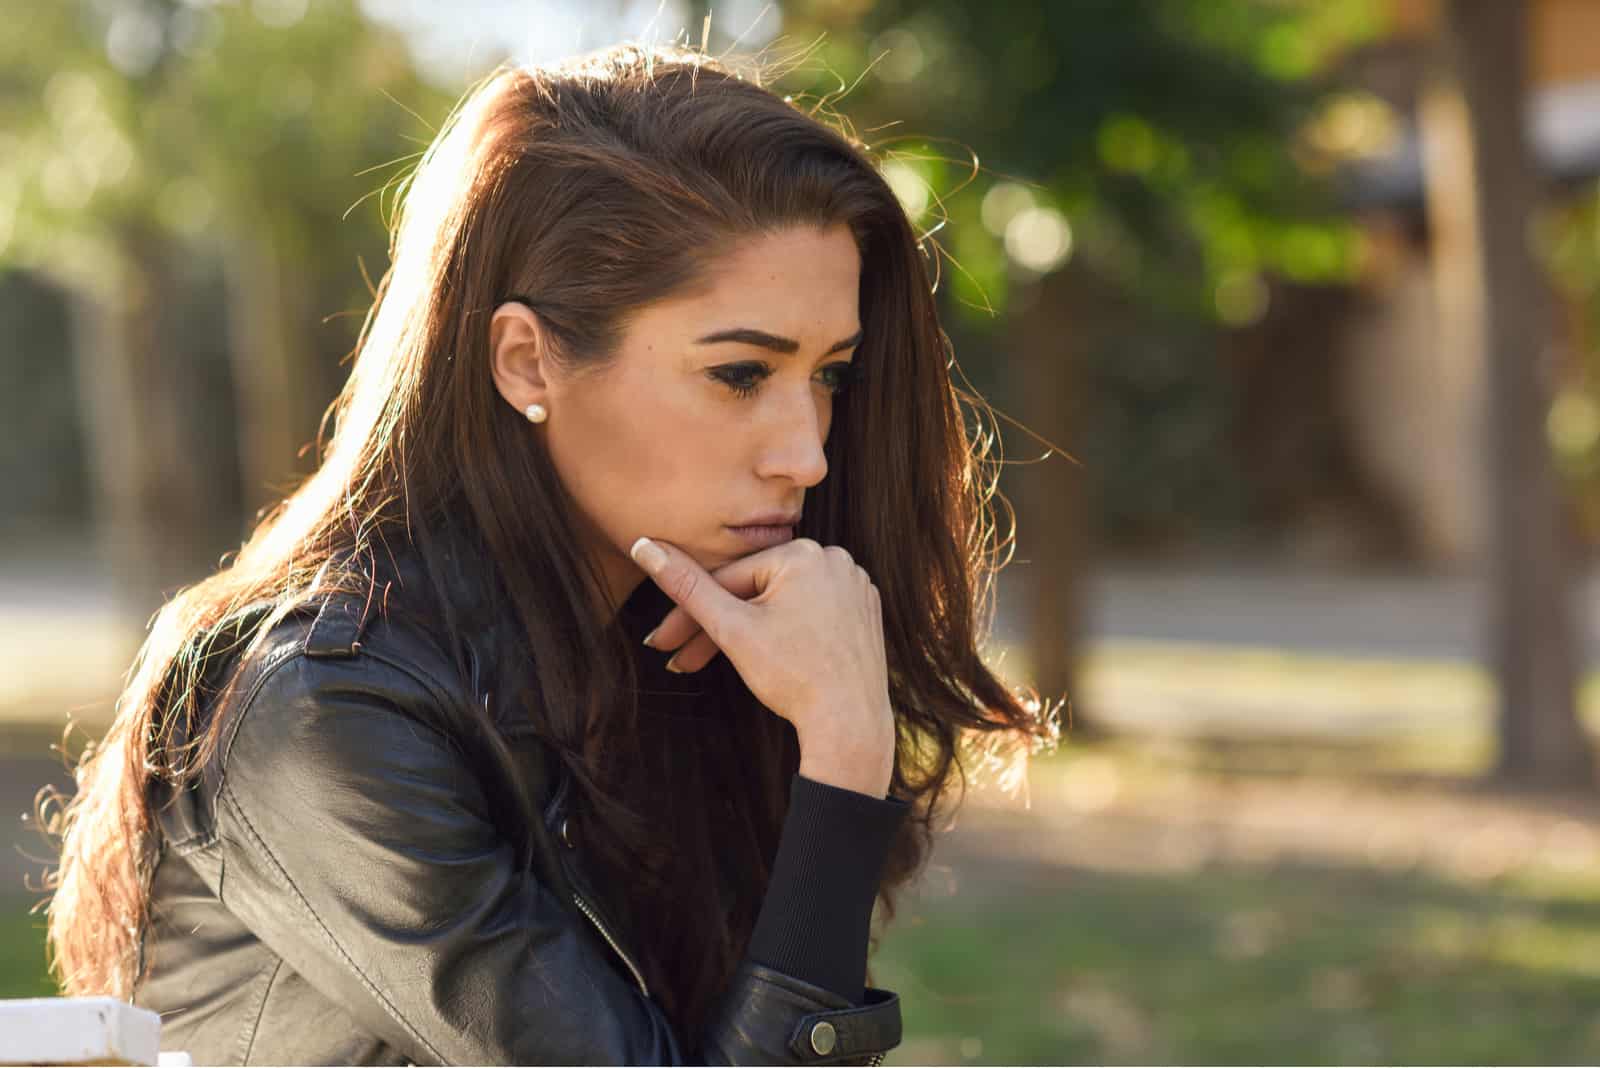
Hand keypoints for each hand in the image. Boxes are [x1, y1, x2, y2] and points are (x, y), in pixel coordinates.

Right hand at [629, 536, 894, 796]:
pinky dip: (786, 630)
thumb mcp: (731, 628)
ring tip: (719, 664)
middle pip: (755, 591)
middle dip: (716, 628)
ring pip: (781, 602)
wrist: (849, 724)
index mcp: (802, 552)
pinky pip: (810, 612)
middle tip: (681, 660)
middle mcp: (835, 559)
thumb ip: (686, 586)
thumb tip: (644, 546)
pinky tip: (770, 658)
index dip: (687, 614)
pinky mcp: (864, 610)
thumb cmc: (793, 676)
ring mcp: (854, 584)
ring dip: (747, 630)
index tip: (661, 643)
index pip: (728, 579)